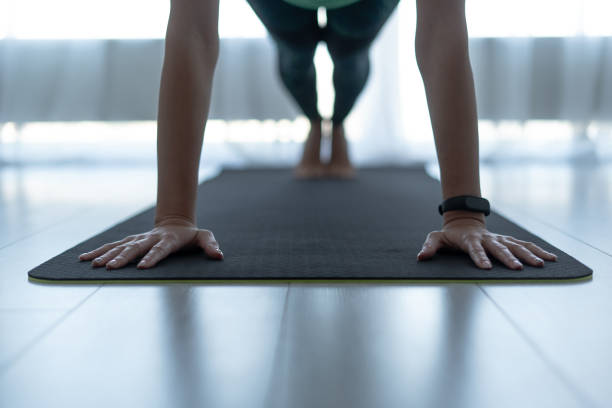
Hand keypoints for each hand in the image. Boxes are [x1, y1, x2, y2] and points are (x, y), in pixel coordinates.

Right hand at [78, 217, 222, 269]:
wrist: (175, 223)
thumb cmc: (190, 235)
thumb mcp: (204, 237)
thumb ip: (210, 245)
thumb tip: (219, 255)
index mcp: (168, 240)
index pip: (160, 250)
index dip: (153, 257)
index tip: (144, 267)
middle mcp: (150, 238)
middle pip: (135, 248)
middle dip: (123, 258)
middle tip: (110, 268)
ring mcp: (138, 239)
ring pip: (120, 247)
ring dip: (106, 256)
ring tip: (93, 265)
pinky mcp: (129, 241)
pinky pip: (112, 246)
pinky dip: (98, 251)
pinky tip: (84, 258)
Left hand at [417, 217, 556, 269]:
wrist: (464, 221)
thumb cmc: (449, 235)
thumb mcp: (436, 238)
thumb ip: (429, 247)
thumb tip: (421, 257)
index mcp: (470, 240)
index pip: (474, 250)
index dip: (479, 258)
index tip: (485, 268)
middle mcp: (487, 239)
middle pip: (499, 249)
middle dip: (508, 258)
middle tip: (517, 269)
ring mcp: (499, 239)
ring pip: (516, 246)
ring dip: (528, 255)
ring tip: (540, 265)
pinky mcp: (508, 241)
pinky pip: (525, 245)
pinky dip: (538, 250)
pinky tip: (551, 258)